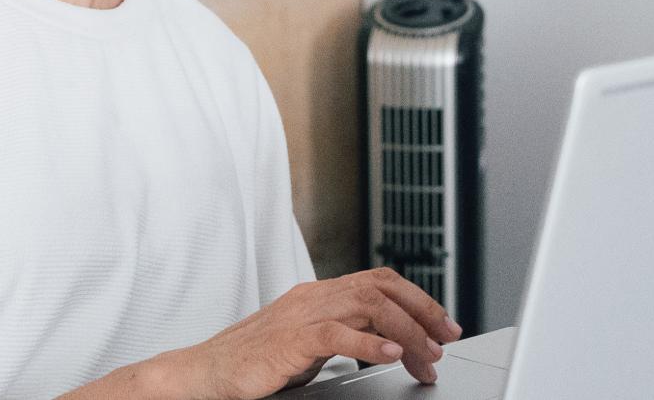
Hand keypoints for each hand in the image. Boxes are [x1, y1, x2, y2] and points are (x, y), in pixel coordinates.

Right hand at [167, 267, 463, 398]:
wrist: (207, 372)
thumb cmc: (254, 363)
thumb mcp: (309, 344)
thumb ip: (343, 335)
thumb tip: (387, 344)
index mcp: (319, 295)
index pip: (379, 281)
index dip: (418, 299)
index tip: (443, 326)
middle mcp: (314, 297)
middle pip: (381, 287)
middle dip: (422, 311)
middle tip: (446, 341)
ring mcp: (301, 315)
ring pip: (367, 305)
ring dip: (405, 331)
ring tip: (424, 355)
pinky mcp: (289, 340)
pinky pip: (336, 333)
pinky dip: (369, 342)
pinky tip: (390, 354)